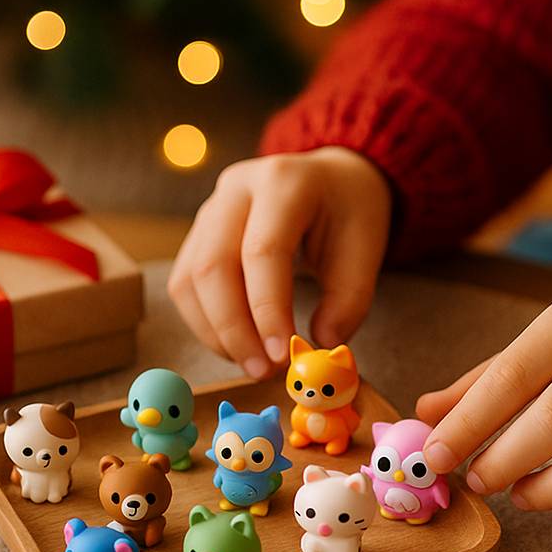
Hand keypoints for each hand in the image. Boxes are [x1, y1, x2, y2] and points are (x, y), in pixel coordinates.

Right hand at [168, 148, 390, 376]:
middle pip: (214, 266)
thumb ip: (349, 300)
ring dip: (216, 332)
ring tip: (253, 363)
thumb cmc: (348, 212)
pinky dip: (206, 324)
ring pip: (190, 280)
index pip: (263, 251)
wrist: (329, 180)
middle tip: (263, 370)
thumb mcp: (366, 248)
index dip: (267, 309)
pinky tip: (237, 345)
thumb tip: (319, 346)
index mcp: (284, 182)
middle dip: (234, 329)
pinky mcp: (198, 234)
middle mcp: (237, 189)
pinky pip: (186, 285)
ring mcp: (210, 210)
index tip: (281, 356)